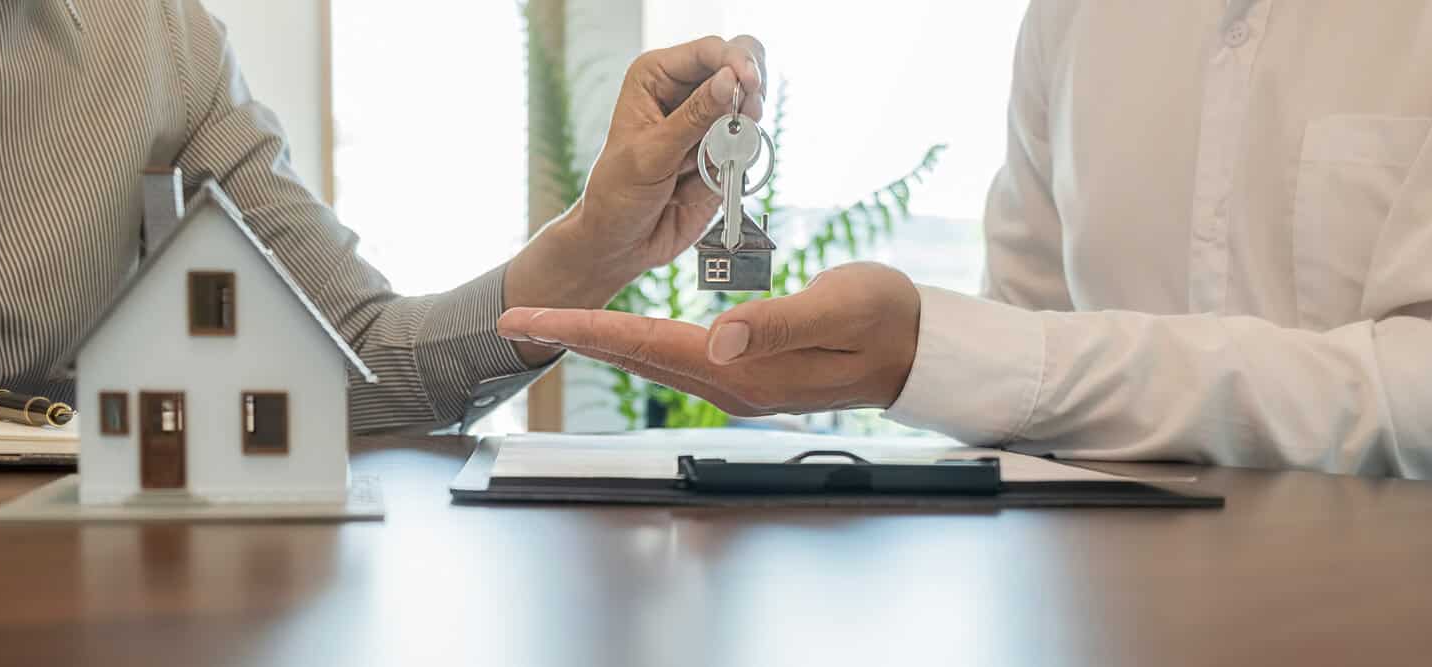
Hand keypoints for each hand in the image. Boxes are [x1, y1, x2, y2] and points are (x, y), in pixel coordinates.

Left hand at [496, 263, 921, 415]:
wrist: (919, 347)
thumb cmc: (886, 318)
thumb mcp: (838, 308)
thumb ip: (777, 323)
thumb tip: (715, 338)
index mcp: (745, 369)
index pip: (645, 345)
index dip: (583, 330)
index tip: (531, 320)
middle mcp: (731, 384)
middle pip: (632, 358)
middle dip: (570, 337)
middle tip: (511, 320)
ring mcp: (736, 384)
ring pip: (648, 361)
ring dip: (595, 342)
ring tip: (548, 325)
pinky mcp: (746, 373)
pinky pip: (672, 359)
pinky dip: (633, 344)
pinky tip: (616, 335)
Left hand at [502, 34, 767, 363]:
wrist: (621, 243)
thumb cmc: (617, 196)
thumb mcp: (651, 156)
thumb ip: (693, 118)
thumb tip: (729, 82)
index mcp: (655, 77)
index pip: (708, 51)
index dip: (735, 61)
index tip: (749, 85)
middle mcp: (683, 92)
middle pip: (738, 66)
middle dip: (749, 89)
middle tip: (749, 114)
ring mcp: (706, 121)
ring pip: (750, 105)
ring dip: (744, 130)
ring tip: (721, 155)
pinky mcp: (721, 151)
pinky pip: (749, 144)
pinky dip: (743, 158)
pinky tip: (718, 174)